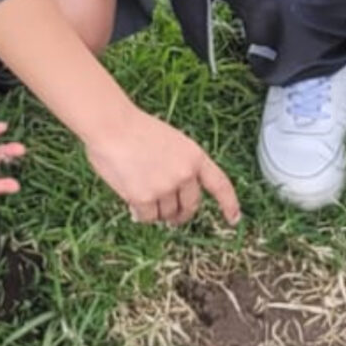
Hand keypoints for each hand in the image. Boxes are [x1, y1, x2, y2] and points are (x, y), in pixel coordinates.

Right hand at [82, 109, 241, 225]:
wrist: (111, 125)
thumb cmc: (133, 129)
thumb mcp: (169, 142)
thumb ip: (177, 166)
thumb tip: (171, 195)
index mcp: (194, 156)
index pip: (220, 185)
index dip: (229, 204)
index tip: (234, 219)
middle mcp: (185, 174)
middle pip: (191, 206)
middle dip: (182, 215)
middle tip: (172, 218)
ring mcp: (165, 186)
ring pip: (166, 213)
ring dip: (156, 211)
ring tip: (140, 195)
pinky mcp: (145, 197)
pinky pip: (147, 217)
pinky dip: (140, 213)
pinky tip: (132, 203)